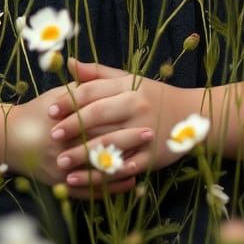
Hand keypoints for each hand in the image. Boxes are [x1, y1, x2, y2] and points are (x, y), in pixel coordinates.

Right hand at [4, 85, 148, 199]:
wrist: (7, 138)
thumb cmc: (37, 112)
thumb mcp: (59, 96)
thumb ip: (84, 87)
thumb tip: (111, 78)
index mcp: (64, 122)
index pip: (98, 120)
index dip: (122, 117)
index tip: (144, 113)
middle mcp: (61, 147)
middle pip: (100, 144)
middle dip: (127, 140)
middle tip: (151, 135)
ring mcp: (60, 169)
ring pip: (96, 171)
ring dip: (122, 168)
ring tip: (145, 162)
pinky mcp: (58, 185)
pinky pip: (88, 190)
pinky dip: (110, 187)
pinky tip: (129, 181)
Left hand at [47, 59, 196, 178]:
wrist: (193, 115)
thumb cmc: (154, 96)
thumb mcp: (130, 80)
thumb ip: (99, 74)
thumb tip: (70, 63)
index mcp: (130, 87)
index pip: (92, 92)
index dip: (68, 102)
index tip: (50, 112)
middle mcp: (137, 107)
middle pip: (97, 116)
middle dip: (72, 127)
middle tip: (52, 137)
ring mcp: (144, 132)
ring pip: (108, 144)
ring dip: (82, 155)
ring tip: (61, 162)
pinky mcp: (151, 156)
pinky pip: (123, 168)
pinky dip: (102, 176)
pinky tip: (83, 180)